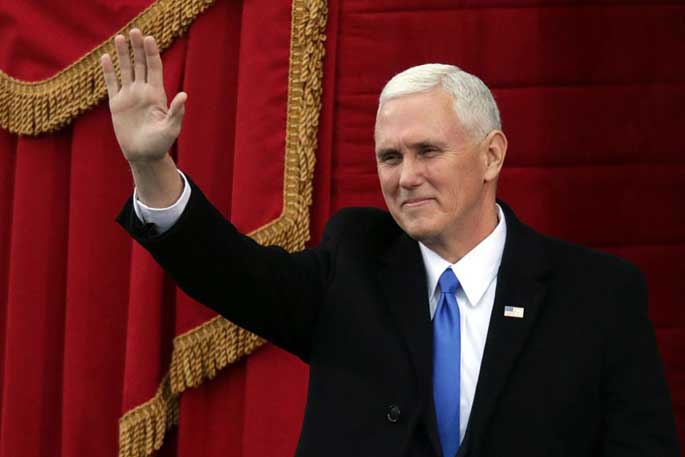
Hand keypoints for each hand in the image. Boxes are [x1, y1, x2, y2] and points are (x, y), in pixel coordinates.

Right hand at [100, 29, 186, 163]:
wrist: (143, 155)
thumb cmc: (160, 144)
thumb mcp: (171, 129)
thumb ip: (176, 112)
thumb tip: (184, 95)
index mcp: (157, 95)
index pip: (154, 68)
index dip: (151, 53)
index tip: (148, 38)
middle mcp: (143, 92)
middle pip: (140, 64)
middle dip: (137, 48)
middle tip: (135, 31)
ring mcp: (129, 96)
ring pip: (125, 70)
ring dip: (123, 54)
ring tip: (119, 37)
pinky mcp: (117, 104)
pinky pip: (112, 83)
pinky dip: (108, 71)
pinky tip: (105, 57)